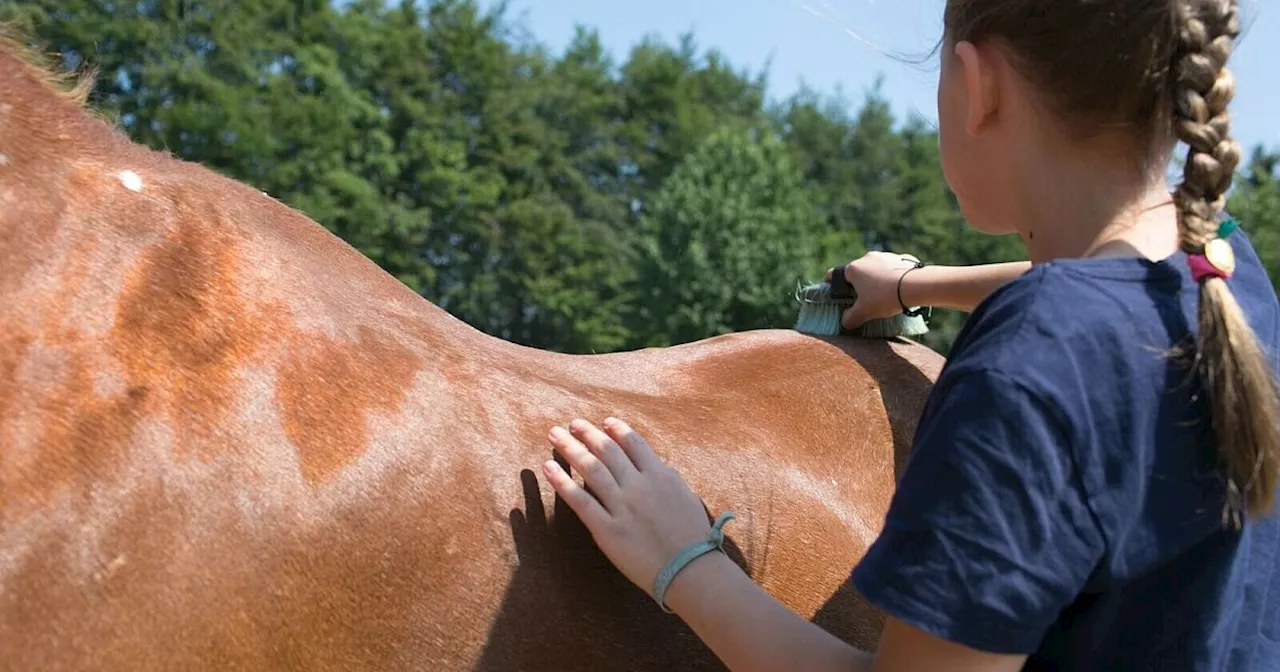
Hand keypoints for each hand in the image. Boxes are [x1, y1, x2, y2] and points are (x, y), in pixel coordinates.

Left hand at [541, 418, 713, 603]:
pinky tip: (549, 468)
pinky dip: (562, 482)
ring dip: (571, 448)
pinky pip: (580, 501)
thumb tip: (655, 466)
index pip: (634, 443)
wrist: (691, 570)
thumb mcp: (686, 497)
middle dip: (588, 434)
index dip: (617, 430)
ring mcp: (622, 506)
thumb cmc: (693, 537)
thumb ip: (667, 478)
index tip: (605, 422)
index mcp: (660, 476)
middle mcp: (639, 486)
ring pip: (591, 469)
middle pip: (608, 451)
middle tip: (573, 424)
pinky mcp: (607, 529)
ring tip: (555, 435)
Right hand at [825, 251, 921, 329]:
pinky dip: (893, 276)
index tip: (837, 294)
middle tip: (865, 299)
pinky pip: (893, 268)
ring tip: (885, 295)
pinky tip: (899, 288)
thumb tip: (845, 322)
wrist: (915, 285)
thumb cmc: (884, 298)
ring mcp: (885, 256)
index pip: (834, 275)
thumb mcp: (865, 312)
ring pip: (876, 268)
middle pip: (857, 272)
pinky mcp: (902, 257)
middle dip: (859, 285)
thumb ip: (851, 317)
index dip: (833, 285)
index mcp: (853, 269)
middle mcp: (867, 258)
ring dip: (877, 279)